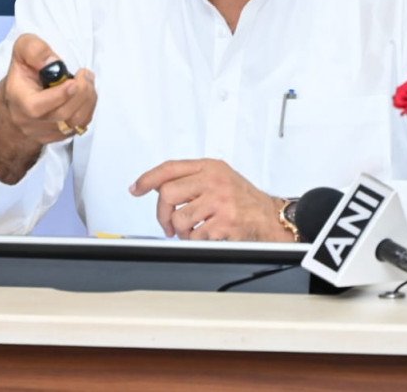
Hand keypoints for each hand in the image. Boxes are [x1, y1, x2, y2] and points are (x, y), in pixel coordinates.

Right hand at [0, 34, 95, 183]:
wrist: (17, 103)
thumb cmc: (22, 75)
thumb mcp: (21, 52)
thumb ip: (34, 50)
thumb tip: (53, 61)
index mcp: (19, 100)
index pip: (36, 107)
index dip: (59, 95)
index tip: (74, 81)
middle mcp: (30, 121)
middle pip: (62, 115)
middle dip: (81, 93)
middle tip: (85, 75)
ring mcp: (44, 132)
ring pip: (74, 123)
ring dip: (88, 100)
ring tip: (87, 82)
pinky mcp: (57, 136)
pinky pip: (80, 127)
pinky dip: (88, 109)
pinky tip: (85, 95)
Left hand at [129, 159, 291, 241]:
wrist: (270, 217)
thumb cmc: (244, 199)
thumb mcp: (220, 178)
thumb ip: (193, 179)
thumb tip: (158, 186)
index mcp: (210, 167)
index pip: (170, 168)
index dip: (148, 178)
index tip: (136, 188)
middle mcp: (214, 180)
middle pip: (168, 194)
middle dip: (162, 214)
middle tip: (168, 224)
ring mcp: (220, 200)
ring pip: (179, 218)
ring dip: (181, 231)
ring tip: (191, 231)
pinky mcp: (225, 221)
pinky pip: (195, 235)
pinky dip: (196, 240)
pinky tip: (207, 236)